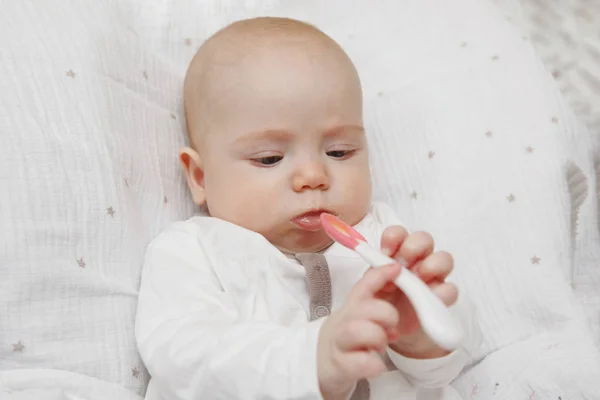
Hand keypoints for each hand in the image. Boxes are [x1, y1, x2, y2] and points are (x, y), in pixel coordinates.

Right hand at [317, 264, 402, 399]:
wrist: (317, 364)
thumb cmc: (346, 338)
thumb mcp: (357, 315)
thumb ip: (376, 304)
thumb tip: (396, 294)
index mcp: (351, 307)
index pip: (364, 285)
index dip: (380, 275)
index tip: (396, 268)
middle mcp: (343, 321)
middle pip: (365, 307)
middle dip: (387, 315)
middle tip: (390, 327)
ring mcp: (340, 343)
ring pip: (359, 331)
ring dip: (378, 338)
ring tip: (379, 346)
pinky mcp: (340, 366)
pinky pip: (363, 362)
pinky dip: (375, 364)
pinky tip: (374, 364)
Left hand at [377, 226, 457, 358]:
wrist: (385, 330)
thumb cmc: (378, 303)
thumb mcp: (368, 289)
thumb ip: (373, 275)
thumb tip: (382, 261)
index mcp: (395, 254)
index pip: (399, 234)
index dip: (394, 237)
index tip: (386, 252)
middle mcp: (416, 261)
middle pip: (424, 239)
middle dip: (415, 246)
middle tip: (403, 263)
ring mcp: (432, 277)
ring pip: (444, 258)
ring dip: (432, 264)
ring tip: (419, 278)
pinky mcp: (441, 297)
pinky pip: (451, 289)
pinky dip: (441, 292)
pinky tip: (428, 300)